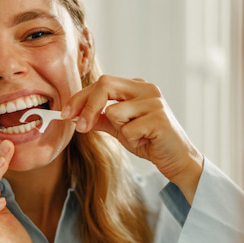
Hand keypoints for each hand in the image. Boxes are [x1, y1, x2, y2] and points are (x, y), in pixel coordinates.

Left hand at [62, 75, 203, 202]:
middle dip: (87, 107)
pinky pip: (128, 130)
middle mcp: (147, 89)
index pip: (102, 83)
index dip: (80, 98)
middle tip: (81, 128)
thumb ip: (101, 119)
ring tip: (137, 136)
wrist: (177, 159)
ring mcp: (155, 102)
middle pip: (105, 85)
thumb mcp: (120, 128)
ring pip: (115, 111)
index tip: (66, 114)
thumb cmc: (149, 141)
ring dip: (120, 130)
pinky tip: (146, 141)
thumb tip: (75, 116)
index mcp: (137, 87)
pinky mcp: (160, 119)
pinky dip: (132, 140)